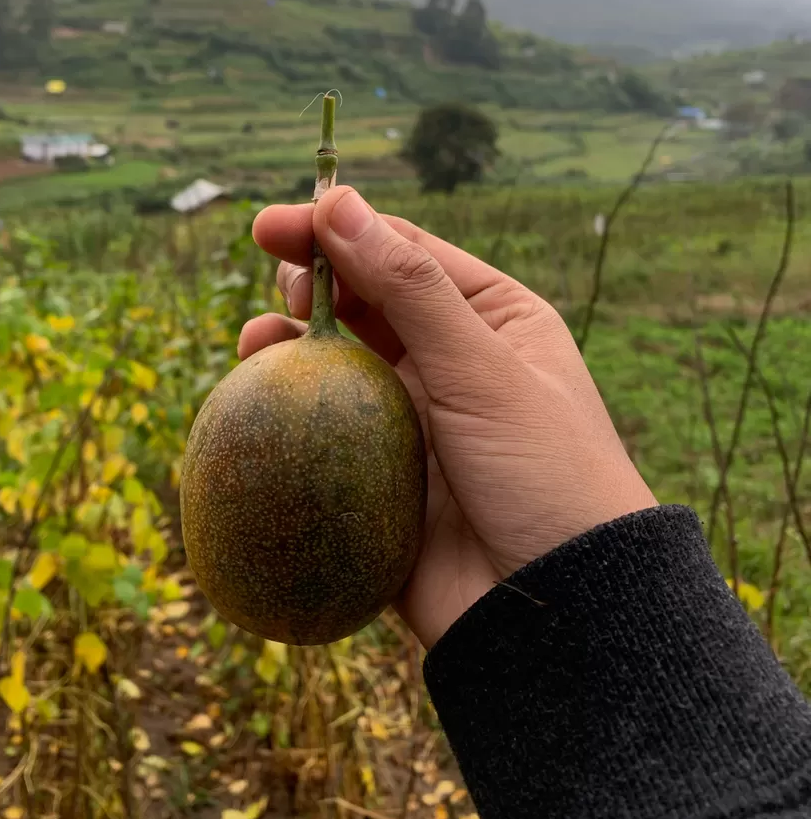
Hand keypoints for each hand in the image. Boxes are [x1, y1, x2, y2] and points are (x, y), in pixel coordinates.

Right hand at [239, 186, 656, 648]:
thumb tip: (339, 202)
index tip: (270, 225)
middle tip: (282, 288)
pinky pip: (322, 433)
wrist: (562, 615)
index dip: (338, 230)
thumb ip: (409, 287)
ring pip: (336, 366)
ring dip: (293, 347)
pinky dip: (289, 413)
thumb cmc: (546, 474)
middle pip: (363, 304)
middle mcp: (451, 363)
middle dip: (314, 285)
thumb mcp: (484, 369)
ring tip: (257, 342)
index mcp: (491, 320)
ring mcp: (413, 421)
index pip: (403, 254)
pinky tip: (257, 403)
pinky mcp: (381, 479)